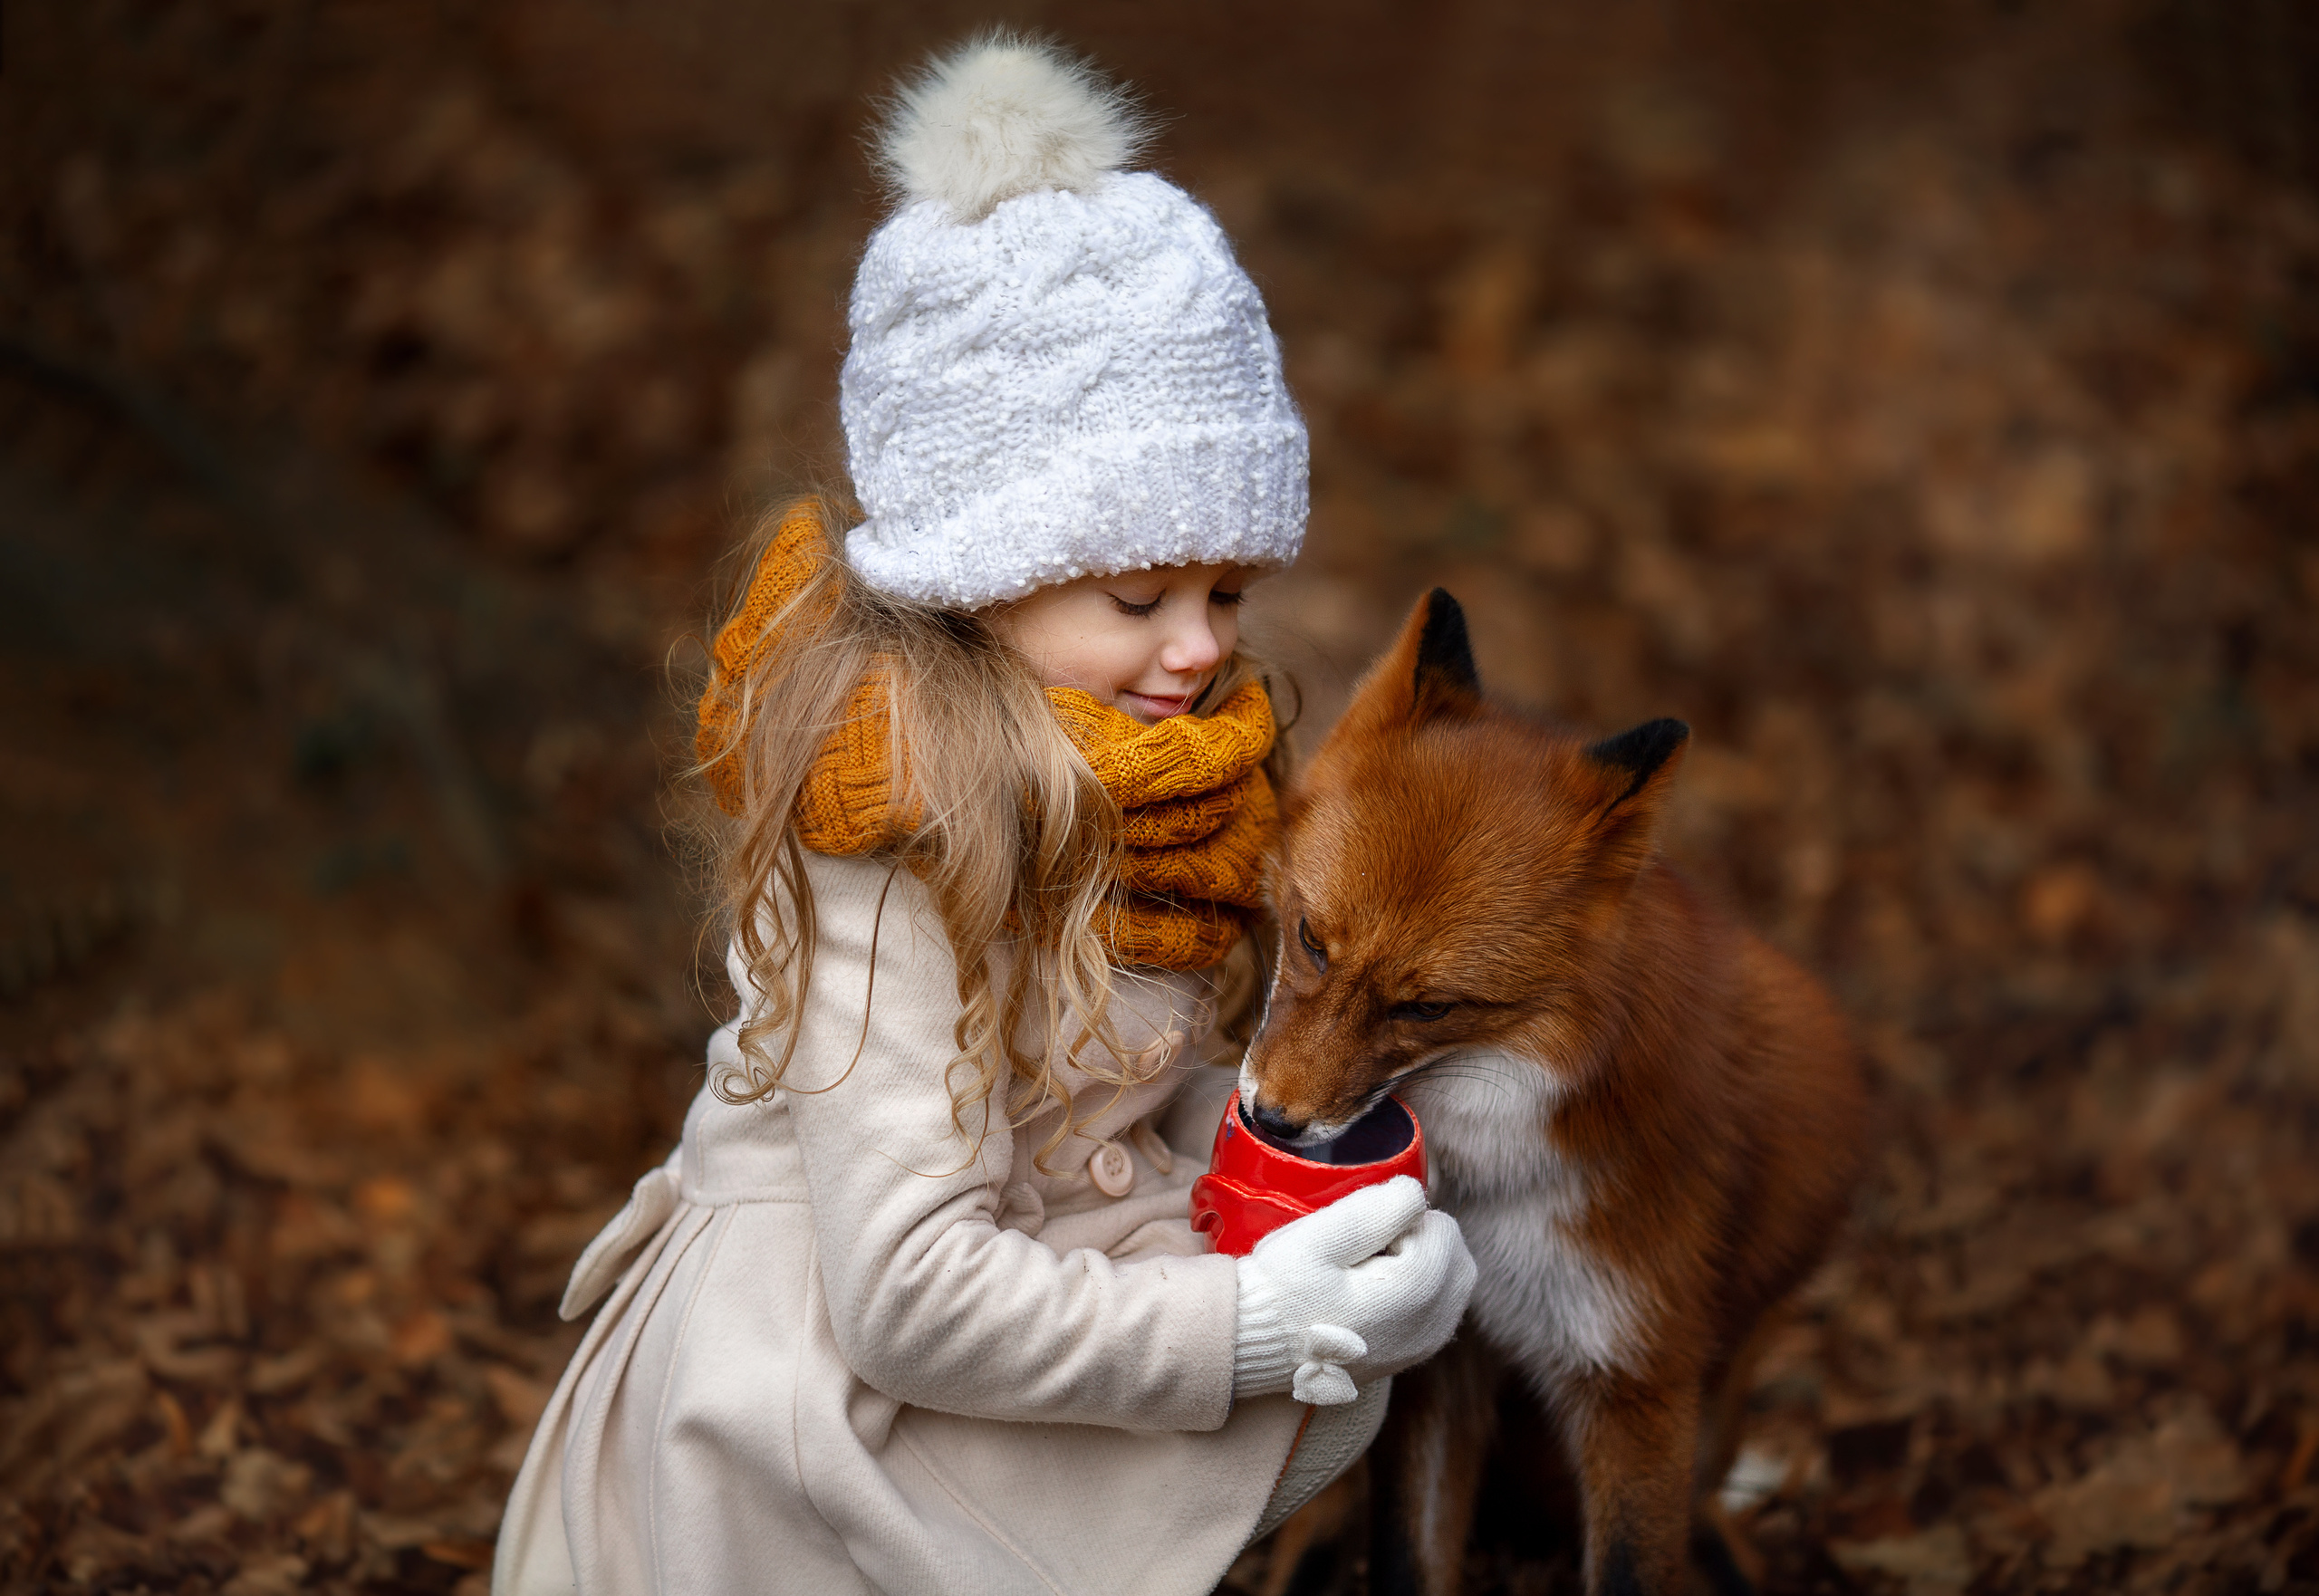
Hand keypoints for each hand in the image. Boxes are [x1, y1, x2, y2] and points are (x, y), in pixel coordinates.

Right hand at [1231, 1176, 1476, 1403]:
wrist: (1257, 1344)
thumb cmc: (1283, 1289)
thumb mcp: (1317, 1238)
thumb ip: (1373, 1211)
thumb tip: (1415, 1193)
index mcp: (1416, 1290)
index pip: (1438, 1225)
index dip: (1398, 1218)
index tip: (1357, 1237)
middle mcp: (1433, 1323)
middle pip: (1454, 1251)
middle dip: (1417, 1238)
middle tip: (1364, 1250)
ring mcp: (1426, 1343)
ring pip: (1453, 1278)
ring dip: (1420, 1261)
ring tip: (1367, 1270)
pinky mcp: (1416, 1353)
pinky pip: (1441, 1305)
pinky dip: (1419, 1288)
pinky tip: (1375, 1291)